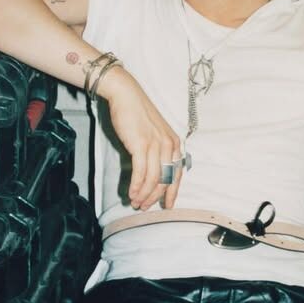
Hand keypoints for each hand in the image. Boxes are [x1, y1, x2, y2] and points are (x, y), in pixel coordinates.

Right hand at [99, 67, 183, 210]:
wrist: (126, 95)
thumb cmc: (137, 115)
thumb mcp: (154, 134)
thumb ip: (157, 152)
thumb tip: (151, 175)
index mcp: (175, 143)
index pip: (177, 174)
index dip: (172, 192)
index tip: (167, 205)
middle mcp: (170, 145)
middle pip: (165, 180)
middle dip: (154, 197)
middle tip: (144, 206)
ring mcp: (156, 145)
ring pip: (152, 179)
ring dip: (143, 194)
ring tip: (135, 202)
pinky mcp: (141, 144)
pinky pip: (141, 172)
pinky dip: (136, 185)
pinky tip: (131, 193)